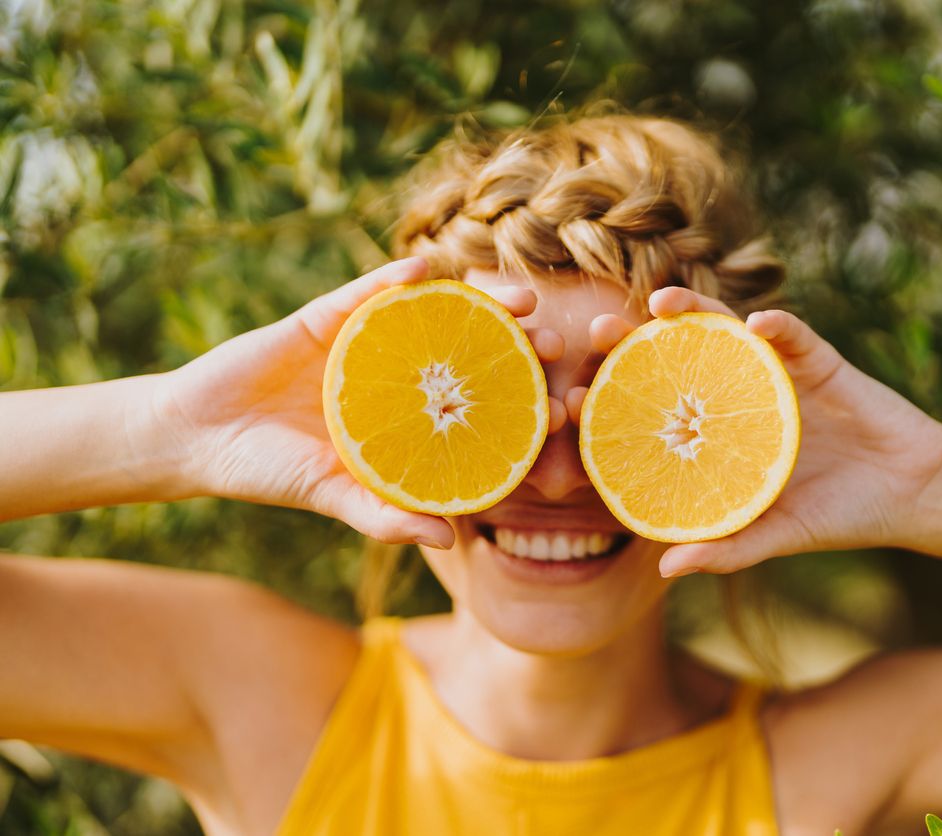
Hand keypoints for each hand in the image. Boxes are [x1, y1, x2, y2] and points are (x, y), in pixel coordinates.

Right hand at [155, 258, 565, 545]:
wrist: (197, 436)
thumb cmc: (271, 472)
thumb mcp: (332, 496)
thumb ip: (385, 515)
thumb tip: (449, 542)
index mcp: (411, 420)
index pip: (479, 409)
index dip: (524, 406)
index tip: (565, 409)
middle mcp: (400, 376)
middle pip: (473, 354)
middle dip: (520, 345)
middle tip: (559, 343)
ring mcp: (369, 342)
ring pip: (436, 315)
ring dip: (482, 301)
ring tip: (522, 297)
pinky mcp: (326, 316)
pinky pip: (367, 291)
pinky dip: (395, 278)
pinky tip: (426, 268)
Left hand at [567, 287, 941, 575]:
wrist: (912, 493)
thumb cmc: (839, 513)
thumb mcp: (776, 535)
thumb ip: (726, 548)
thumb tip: (666, 568)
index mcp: (717, 432)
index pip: (654, 409)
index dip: (611, 400)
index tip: (568, 399)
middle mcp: (737, 394)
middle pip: (675, 359)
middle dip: (634, 342)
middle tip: (595, 332)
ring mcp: (776, 372)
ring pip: (726, 331)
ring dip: (694, 312)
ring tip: (660, 303)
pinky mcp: (821, 361)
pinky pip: (796, 338)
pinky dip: (778, 329)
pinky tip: (757, 325)